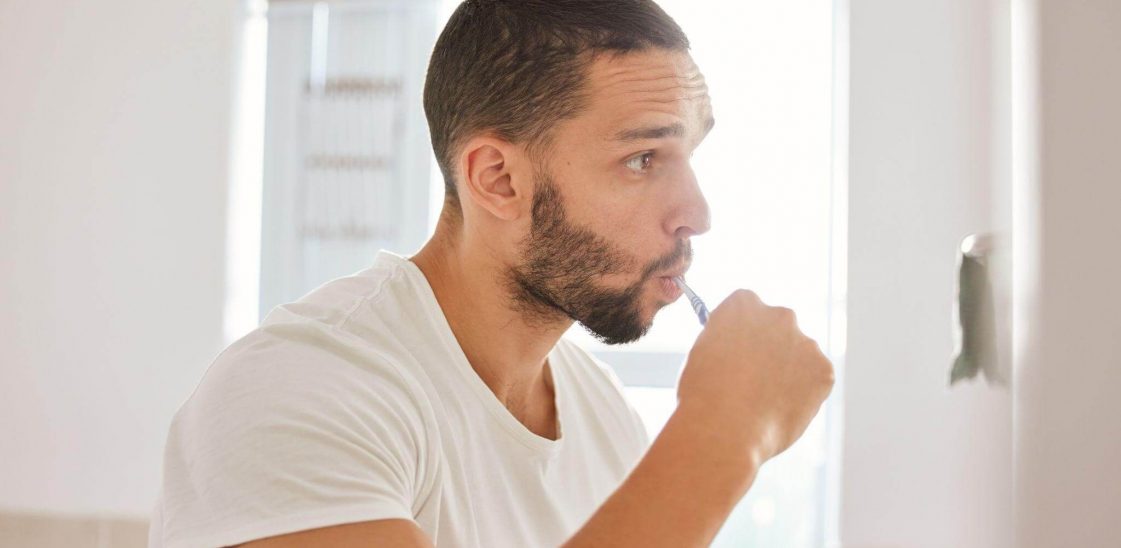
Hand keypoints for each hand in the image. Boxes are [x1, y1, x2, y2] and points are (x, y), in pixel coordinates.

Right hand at [676, 289, 834, 463]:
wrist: (725, 428)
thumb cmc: (703, 395)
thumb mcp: (704, 352)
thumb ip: (726, 341)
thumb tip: (738, 350)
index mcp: (743, 304)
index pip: (747, 307)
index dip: (742, 332)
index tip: (738, 351)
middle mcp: (779, 314)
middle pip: (779, 326)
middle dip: (771, 348)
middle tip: (755, 380)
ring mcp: (805, 342)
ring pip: (800, 355)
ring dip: (790, 371)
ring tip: (766, 403)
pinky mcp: (824, 370)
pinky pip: (816, 381)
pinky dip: (804, 394)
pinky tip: (781, 410)